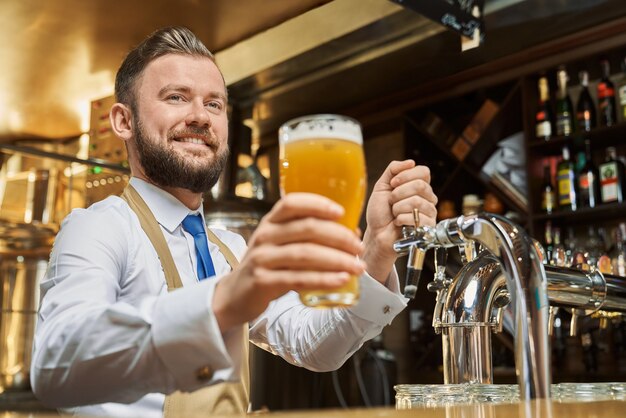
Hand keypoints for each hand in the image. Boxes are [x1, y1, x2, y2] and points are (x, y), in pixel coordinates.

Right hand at [212, 193, 364, 331]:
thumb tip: (351, 234)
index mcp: (270, 222)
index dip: (317, 204)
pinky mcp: (262, 281)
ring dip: (336, 260)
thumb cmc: (267, 266)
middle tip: (359, 247)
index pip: (292, 203)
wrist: (235, 295)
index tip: (341, 212)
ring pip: (305, 254)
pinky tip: (341, 280)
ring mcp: (262, 258)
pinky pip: (298, 278)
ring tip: (357, 267)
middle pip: (306, 228)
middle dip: (338, 236)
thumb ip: (309, 238)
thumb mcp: (281, 245)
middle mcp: (264, 236)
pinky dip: (323, 279)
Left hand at [361, 160, 437, 282]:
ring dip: (398, 208)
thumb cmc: (380, 213)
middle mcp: (427, 198)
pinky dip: (401, 219)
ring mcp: (429, 212)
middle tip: (391, 201)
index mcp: (418, 187)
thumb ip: (393, 170)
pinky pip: (416, 217)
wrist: (376, 234)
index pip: (424, 172)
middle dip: (399, 193)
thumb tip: (411, 162)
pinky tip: (397, 223)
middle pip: (420, 185)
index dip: (406, 175)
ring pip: (417, 201)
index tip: (392, 184)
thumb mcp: (382, 186)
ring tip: (394, 213)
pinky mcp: (428, 226)